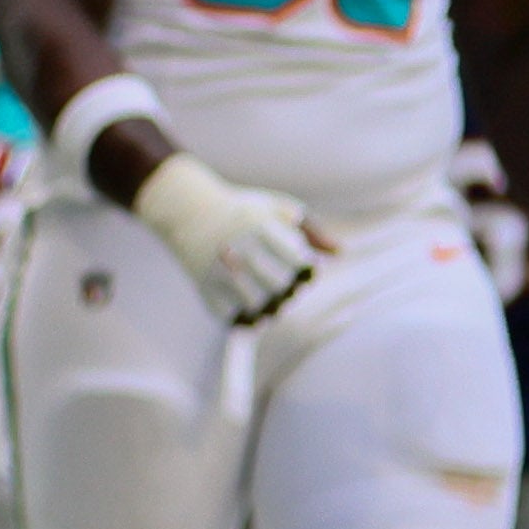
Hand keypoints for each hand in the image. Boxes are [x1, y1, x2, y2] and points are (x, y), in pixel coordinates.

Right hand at [119, 140, 324, 325]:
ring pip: (255, 305)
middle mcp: (239, 249)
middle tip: (288, 289)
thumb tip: (340, 253)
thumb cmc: (243, 211)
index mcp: (260, 227)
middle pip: (278, 286)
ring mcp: (218, 270)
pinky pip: (229, 316)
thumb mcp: (276, 208)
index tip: (304, 268)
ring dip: (270, 309)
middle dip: (290, 291)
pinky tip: (252, 313)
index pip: (297, 260)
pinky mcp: (203, 286)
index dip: (307, 270)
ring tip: (272, 302)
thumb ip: (310, 230)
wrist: (189, 211)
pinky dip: (244, 320)